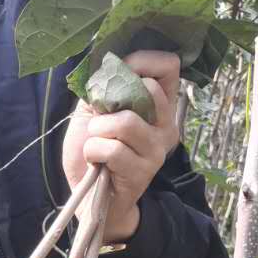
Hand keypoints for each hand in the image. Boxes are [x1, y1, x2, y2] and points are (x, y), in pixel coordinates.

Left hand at [62, 51, 181, 240]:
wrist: (88, 197)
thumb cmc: (92, 152)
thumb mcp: (94, 111)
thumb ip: (104, 87)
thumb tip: (108, 63)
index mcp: (159, 106)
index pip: (169, 66)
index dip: (140, 61)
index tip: (117, 73)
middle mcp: (166, 125)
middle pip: (148, 89)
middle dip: (111, 99)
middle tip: (101, 120)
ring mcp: (157, 150)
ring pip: (126, 121)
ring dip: (98, 130)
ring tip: (95, 143)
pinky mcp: (142, 171)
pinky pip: (112, 148)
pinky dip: (93, 151)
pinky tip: (95, 162)